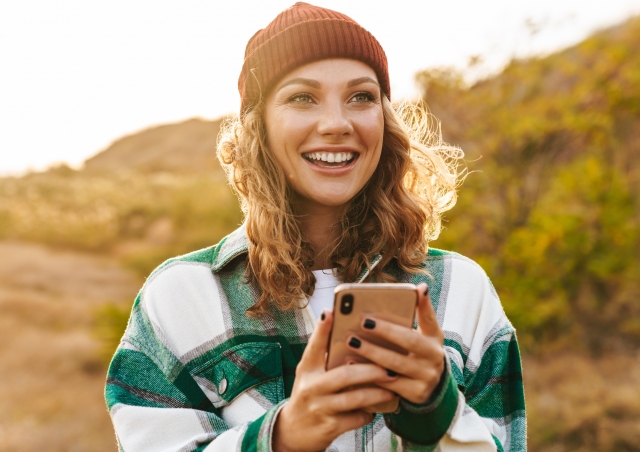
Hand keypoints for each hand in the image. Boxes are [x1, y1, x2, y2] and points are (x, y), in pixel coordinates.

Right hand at [272, 310, 397, 451]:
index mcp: (307, 369)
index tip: (331, 311)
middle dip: (371, 370)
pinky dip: (369, 413)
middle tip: (390, 367)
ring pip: (356, 397)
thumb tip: (352, 335)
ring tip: (393, 387)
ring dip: (378, 392)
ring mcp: (320, 407)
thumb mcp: (310, 374)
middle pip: (345, 374)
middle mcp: (311, 387)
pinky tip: (378, 408)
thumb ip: (325, 356)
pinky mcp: (329, 427)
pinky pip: (356, 418)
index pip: (314, 346)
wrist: (292, 431)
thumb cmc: (309, 394)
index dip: (322, 329)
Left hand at [346, 282, 444, 404]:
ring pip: (395, 364)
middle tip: (363, 322)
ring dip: (372, 353)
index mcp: (435, 338)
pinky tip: (352, 363)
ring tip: (352, 342)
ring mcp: (426, 377)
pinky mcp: (414, 394)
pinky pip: (388, 383)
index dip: (425, 305)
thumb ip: (418, 313)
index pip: (430, 319)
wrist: (430, 387)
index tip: (418, 289)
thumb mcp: (424, 334)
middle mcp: (434, 358)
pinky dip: (369, 373)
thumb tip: (420, 287)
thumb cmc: (418, 353)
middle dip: (386, 331)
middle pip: (409, 342)